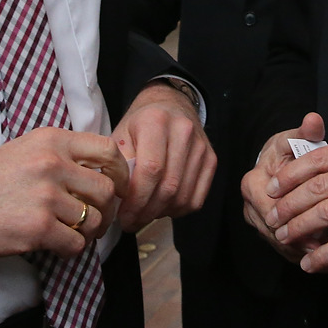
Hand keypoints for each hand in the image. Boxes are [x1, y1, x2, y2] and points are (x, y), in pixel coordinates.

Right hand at [0, 127, 128, 259]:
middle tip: (94, 219)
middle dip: (107, 209)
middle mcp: (53, 163)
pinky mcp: (37, 228)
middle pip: (107, 188)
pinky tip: (55, 245)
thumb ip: (62, 155)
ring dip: (88, 232)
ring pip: (94, 219)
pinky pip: (76, 243)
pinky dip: (70, 249)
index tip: (117, 187)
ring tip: (71, 233)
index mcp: (52, 140)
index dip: (121, 172)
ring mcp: (46, 196)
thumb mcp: (26, 149)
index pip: (108, 150)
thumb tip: (103, 173)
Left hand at [110, 80, 214, 231]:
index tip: (123, 216)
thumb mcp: (120, 136)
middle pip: (168, 186)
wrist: (169, 105)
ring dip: (161, 214)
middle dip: (147, 212)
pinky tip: (162, 207)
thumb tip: (115, 203)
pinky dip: (178, 211)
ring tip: (144, 215)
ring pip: (183, 196)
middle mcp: (183, 130)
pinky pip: (196, 199)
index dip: (136, 199)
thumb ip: (116, 167)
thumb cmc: (139, 125)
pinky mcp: (211, 159)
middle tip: (131, 222)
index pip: (150, 169)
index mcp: (156, 121)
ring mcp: (201, 146)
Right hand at [242, 113, 327, 261]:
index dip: (300, 218)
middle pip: (281, 237)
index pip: (272, 210)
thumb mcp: (294, 139)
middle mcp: (254, 212)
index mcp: (253, 186)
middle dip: (312, 242)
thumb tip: (313, 121)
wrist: (279, 166)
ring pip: (291, 251)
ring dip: (321, 255)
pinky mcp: (278, 241)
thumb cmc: (287, 152)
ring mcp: (265, 229)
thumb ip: (305, 132)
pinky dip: (325, 261)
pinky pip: (301, 257)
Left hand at [265, 133, 327, 275]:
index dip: (291, 173)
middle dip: (289, 203)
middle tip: (273, 215)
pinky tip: (312, 262)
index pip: (321, 157)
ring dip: (300, 228)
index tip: (274, 186)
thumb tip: (311, 167)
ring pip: (327, 214)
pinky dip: (323, 255)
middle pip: (319, 186)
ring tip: (286, 237)